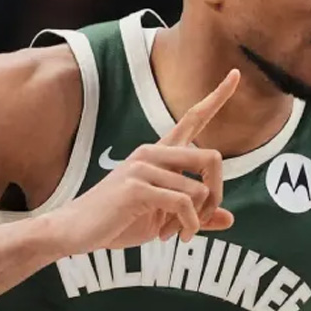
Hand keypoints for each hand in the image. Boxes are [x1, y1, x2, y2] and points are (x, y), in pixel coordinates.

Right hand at [49, 70, 238, 254]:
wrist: (75, 231)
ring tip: (177, 234)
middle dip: (217, 194)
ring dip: (195, 220)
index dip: (217, 96)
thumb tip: (230, 220)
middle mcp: (153, 153)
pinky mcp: (137, 186)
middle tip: (205, 218)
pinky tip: (169, 236)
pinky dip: (186, 225)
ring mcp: (143, 167)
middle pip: (212, 158)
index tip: (235, 74)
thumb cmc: (117, 221)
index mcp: (159, 154)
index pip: (193, 118)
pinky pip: (183, 203)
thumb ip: (195, 216)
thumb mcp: (162, 219)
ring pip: (199, 189)